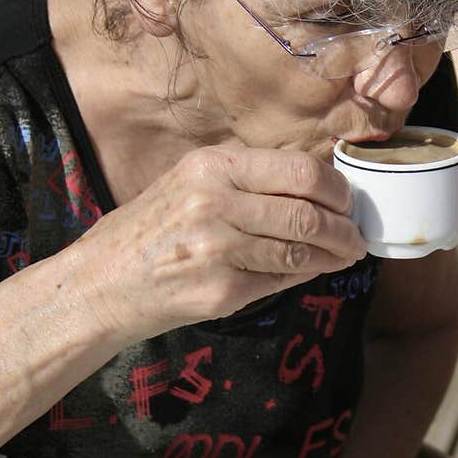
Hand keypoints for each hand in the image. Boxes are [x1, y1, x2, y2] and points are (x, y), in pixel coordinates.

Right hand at [73, 143, 364, 342]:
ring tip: (346, 256)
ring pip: (302, 249)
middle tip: (356, 237)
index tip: (347, 201)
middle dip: (345, 228)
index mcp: (213, 167)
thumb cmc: (149, 232)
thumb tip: (315, 187)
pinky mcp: (222, 290)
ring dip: (334, 255)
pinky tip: (313, 271)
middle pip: (309, 212)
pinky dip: (305, 276)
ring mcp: (219, 249)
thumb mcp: (189, 183)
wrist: (100, 283)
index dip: (337, 189)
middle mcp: (216, 202)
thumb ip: (246, 181)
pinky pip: (281, 280)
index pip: (301, 170)